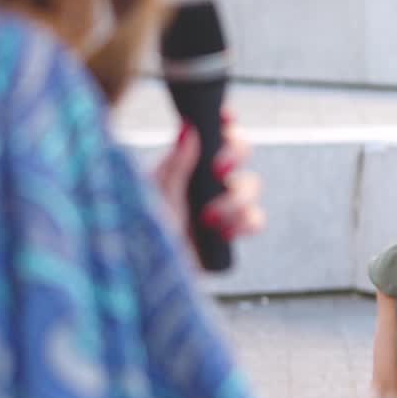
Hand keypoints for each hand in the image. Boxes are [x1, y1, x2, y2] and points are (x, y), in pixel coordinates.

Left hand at [153, 111, 264, 250]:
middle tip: (218, 170)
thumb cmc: (141, 238)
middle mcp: (204, 180)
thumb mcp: (155, 197)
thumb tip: (189, 127)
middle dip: (235, 156)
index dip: (225, 122)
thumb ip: (175, 164)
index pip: (211, 132)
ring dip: (235, 201)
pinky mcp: (231, 231)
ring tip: (209, 218)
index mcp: (182, 164)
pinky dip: (243, 224)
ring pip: (251, 186)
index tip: (227, 117)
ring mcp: (220, 205)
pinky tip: (222, 233)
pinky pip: (255, 218)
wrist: (152, 280)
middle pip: (241, 151)